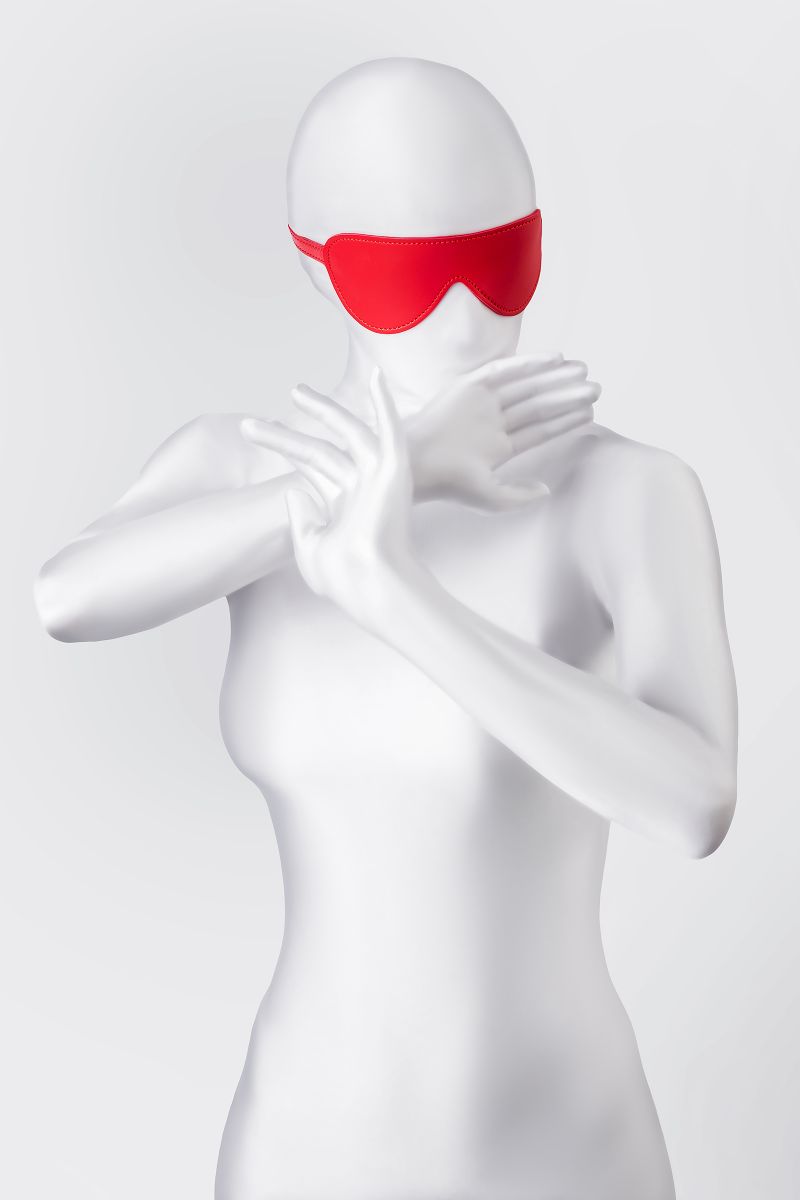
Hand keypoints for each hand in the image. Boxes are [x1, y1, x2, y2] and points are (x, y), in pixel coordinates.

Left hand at [241, 367, 415, 636]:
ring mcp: (377, 478)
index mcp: (342, 506)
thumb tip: (292, 489)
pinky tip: (376, 378)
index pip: (311, 468)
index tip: (257, 431)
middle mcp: (360, 488)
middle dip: (289, 432)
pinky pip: (390, 430)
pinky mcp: (394, 472)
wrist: (370, 585)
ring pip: (346, 434)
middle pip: (320, 450)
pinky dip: (384, 404)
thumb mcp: (309, 547)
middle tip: (263, 413)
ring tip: (295, 390)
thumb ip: (300, 518)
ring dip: (323, 409)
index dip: (285, 447)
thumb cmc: (344, 579)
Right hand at [405, 352, 599, 510]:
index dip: (565, 420)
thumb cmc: (449, 484)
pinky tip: (555, 359)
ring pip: (526, 386)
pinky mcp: (468, 385)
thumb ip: (520, 494)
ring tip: (584, 372)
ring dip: (554, 378)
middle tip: (596, 388)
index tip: (590, 411)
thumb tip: (547, 489)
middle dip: (566, 396)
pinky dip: (528, 362)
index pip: (539, 429)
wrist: (415, 465)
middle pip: (537, 405)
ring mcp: (480, 403)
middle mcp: (492, 422)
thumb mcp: (492, 496)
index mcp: (498, 446)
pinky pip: (503, 369)